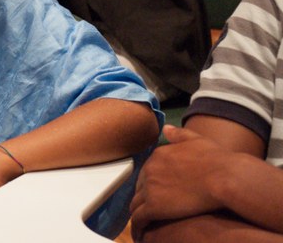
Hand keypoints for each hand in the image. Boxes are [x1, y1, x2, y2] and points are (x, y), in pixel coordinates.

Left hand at [130, 125, 230, 239]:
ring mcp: (150, 189)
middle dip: (142, 198)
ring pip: (135, 204)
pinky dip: (137, 227)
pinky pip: (138, 219)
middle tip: (148, 210)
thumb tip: (166, 128)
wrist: (224, 177)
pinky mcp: (154, 207)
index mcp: (158, 155)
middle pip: (139, 188)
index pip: (146, 173)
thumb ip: (179, 135)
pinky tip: (140, 234)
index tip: (154, 193)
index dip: (150, 184)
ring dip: (138, 213)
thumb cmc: (217, 159)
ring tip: (142, 224)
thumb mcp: (196, 140)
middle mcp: (149, 170)